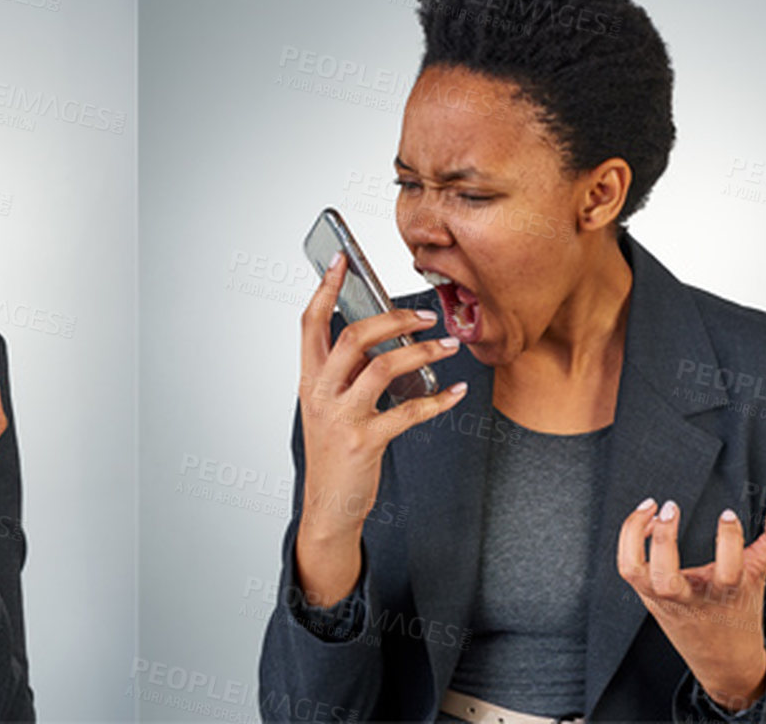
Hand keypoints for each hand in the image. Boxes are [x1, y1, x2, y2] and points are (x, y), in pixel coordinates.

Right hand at [292, 253, 467, 605]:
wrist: (328, 506)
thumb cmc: (333, 453)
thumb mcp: (328, 407)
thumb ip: (344, 374)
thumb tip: (379, 338)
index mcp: (309, 380)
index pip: (311, 323)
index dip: (326, 289)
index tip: (341, 260)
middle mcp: (320, 394)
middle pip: (351, 338)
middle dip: (391, 319)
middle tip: (423, 315)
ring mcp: (340, 417)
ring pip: (381, 367)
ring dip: (420, 352)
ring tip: (446, 346)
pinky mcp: (364, 441)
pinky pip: (407, 411)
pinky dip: (437, 400)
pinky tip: (456, 394)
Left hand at [618, 496, 765, 712]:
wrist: (721, 659)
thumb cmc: (738, 612)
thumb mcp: (760, 576)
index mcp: (725, 596)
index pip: (728, 572)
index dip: (729, 541)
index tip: (728, 514)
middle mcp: (689, 600)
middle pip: (666, 578)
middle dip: (664, 540)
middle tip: (671, 507)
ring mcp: (663, 599)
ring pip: (635, 573)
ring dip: (634, 537)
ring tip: (649, 508)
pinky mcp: (646, 596)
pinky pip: (628, 567)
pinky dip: (630, 542)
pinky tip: (647, 524)